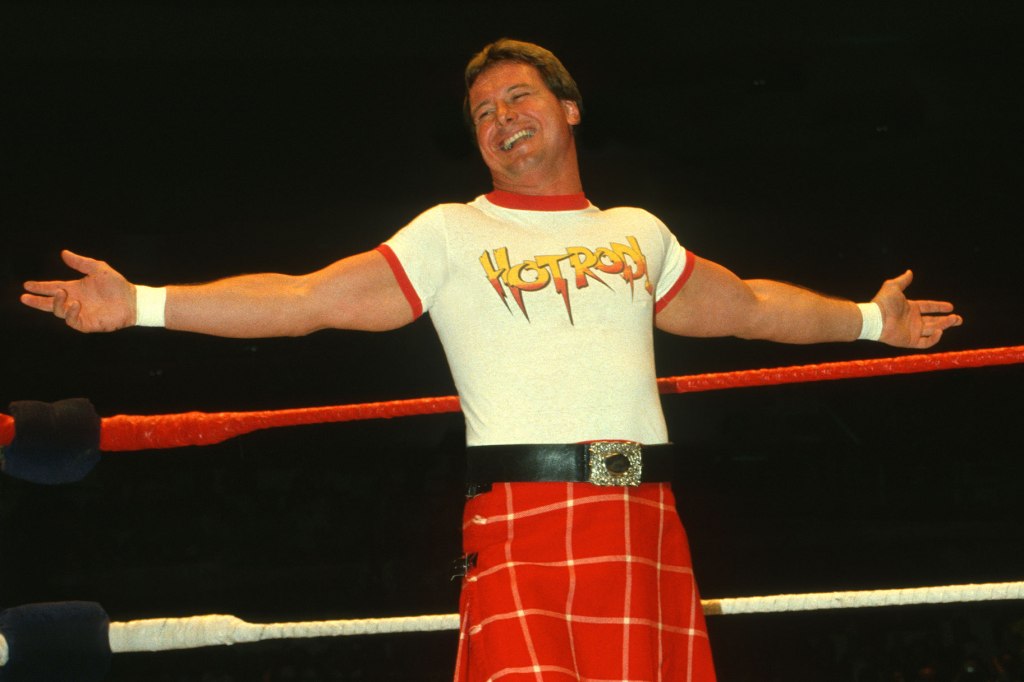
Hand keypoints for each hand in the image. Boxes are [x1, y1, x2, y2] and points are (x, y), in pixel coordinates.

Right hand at [21, 250, 135, 331]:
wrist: (132, 300)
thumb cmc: (117, 285)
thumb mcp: (98, 269)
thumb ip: (81, 262)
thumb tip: (64, 253)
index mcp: (74, 289)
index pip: (52, 288)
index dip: (40, 287)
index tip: (27, 285)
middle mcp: (74, 302)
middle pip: (50, 303)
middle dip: (37, 301)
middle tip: (24, 297)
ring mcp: (80, 313)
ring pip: (59, 312)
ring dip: (56, 303)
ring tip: (60, 292)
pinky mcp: (87, 324)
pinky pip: (72, 321)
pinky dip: (70, 312)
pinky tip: (75, 303)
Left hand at [873, 270, 961, 348]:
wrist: (876, 318)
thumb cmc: (883, 303)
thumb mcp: (893, 287)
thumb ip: (903, 280)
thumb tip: (909, 272)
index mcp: (910, 308)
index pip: (928, 307)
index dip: (939, 307)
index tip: (951, 307)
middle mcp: (912, 320)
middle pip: (934, 321)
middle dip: (947, 320)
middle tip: (959, 319)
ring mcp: (911, 331)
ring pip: (933, 330)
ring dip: (945, 326)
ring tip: (955, 320)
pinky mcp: (909, 341)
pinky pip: (925, 343)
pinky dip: (934, 339)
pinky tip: (940, 331)